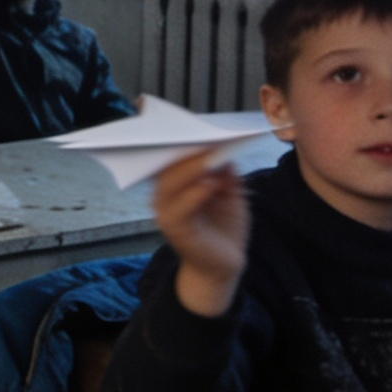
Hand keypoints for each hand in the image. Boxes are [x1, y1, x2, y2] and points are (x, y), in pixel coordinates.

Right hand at [151, 150, 247, 316]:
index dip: (175, 140)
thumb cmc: (224, 227)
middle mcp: (162, 196)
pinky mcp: (175, 230)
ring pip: (171, 184)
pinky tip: (209, 184)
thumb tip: (222, 149)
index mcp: (172, 184)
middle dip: (185, 150)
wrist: (224, 266)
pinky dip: (195, 194)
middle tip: (202, 135)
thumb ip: (224, 172)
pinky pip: (181, 208)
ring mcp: (165, 213)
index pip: (168, 156)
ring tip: (208, 156)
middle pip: (167, 166)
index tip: (191, 125)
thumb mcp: (229, 192)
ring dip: (190, 169)